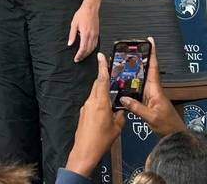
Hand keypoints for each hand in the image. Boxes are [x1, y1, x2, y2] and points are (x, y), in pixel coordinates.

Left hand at [65, 52, 124, 176]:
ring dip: (102, 90)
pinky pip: (93, 102)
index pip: (102, 80)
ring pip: (95, 93)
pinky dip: (99, 101)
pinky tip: (106, 108)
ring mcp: (86, 107)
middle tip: (112, 71)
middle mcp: (91, 102)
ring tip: (112, 92)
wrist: (84, 150)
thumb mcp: (117, 128)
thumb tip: (122, 110)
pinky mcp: (83, 113)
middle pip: (98, 85)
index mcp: (100, 103)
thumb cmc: (101, 140)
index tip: (101, 56)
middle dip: (104, 77)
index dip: (102, 67)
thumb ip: (120, 115)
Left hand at [69, 1, 98, 61]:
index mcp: (85, 34)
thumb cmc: (82, 15)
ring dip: (87, 54)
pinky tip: (88, 50)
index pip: (83, 48)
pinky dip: (92, 49)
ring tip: (82, 56)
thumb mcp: (74, 24)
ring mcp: (95, 35)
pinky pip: (95, 44)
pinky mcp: (97, 34)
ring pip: (93, 48)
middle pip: (88, 50)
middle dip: (83, 56)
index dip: (79, 55)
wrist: (90, 9)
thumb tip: (70, 43)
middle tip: (78, 59)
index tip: (76, 58)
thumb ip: (72, 35)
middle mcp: (91, 35)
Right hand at [119, 37, 184, 136]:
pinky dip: (130, 84)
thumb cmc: (168, 126)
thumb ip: (137, 107)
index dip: (152, 53)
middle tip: (128, 49)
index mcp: (156, 89)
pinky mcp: (147, 101)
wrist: (175, 135)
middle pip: (145, 69)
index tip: (149, 41)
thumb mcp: (151, 117)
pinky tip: (122, 83)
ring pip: (139, 79)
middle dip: (138, 58)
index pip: (154, 66)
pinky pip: (137, 89)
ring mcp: (150, 95)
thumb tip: (123, 98)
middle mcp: (153, 89)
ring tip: (121, 62)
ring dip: (132, 71)